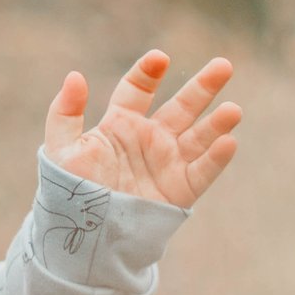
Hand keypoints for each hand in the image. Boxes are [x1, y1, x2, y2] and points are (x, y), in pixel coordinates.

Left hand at [42, 51, 240, 207]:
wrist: (84, 235)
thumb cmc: (70, 192)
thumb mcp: (62, 150)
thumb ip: (64, 113)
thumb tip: (75, 76)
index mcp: (121, 124)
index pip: (138, 90)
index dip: (148, 73)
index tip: (159, 59)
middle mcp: (150, 139)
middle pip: (182, 106)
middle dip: (203, 86)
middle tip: (224, 65)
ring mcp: (168, 162)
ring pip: (199, 136)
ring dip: (217, 123)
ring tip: (233, 110)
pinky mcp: (180, 189)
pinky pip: (203, 171)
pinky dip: (216, 158)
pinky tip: (228, 142)